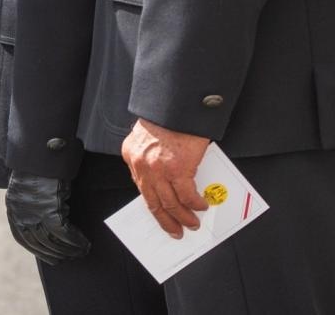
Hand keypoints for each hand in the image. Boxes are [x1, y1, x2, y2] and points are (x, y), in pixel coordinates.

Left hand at [5, 171, 89, 264]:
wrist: (43, 147)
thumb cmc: (40, 164)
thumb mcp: (31, 186)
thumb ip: (33, 204)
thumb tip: (46, 223)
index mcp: (13, 207)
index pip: (22, 238)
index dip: (38, 250)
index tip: (51, 258)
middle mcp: (21, 212)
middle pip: (39, 242)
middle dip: (55, 253)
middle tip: (70, 258)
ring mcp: (34, 211)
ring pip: (52, 240)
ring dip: (69, 249)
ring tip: (81, 251)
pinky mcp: (49, 208)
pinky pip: (64, 232)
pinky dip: (75, 240)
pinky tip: (84, 243)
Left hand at [121, 118, 209, 237]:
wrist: (176, 103)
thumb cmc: (166, 116)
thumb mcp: (147, 137)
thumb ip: (150, 157)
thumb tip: (164, 179)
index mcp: (132, 157)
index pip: (142, 189)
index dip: (154, 206)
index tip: (161, 216)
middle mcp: (142, 166)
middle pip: (154, 202)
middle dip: (166, 219)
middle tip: (176, 230)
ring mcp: (159, 170)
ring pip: (170, 203)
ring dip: (183, 217)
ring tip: (192, 223)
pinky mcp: (178, 169)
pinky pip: (187, 195)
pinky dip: (195, 204)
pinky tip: (201, 206)